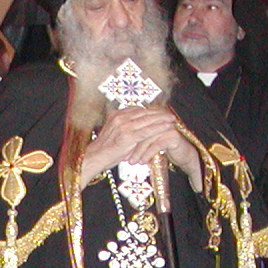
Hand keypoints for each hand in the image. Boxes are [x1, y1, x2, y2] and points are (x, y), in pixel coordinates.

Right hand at [80, 106, 202, 191]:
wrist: (94, 158)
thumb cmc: (104, 150)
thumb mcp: (114, 133)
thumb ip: (124, 127)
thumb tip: (136, 128)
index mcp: (116, 115)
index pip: (137, 109)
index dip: (150, 111)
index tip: (160, 112)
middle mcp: (120, 117)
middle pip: (145, 112)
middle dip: (159, 113)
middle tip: (170, 114)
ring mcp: (125, 125)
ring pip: (148, 120)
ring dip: (162, 119)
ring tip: (172, 120)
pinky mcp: (129, 136)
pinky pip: (148, 130)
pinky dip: (160, 127)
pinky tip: (167, 127)